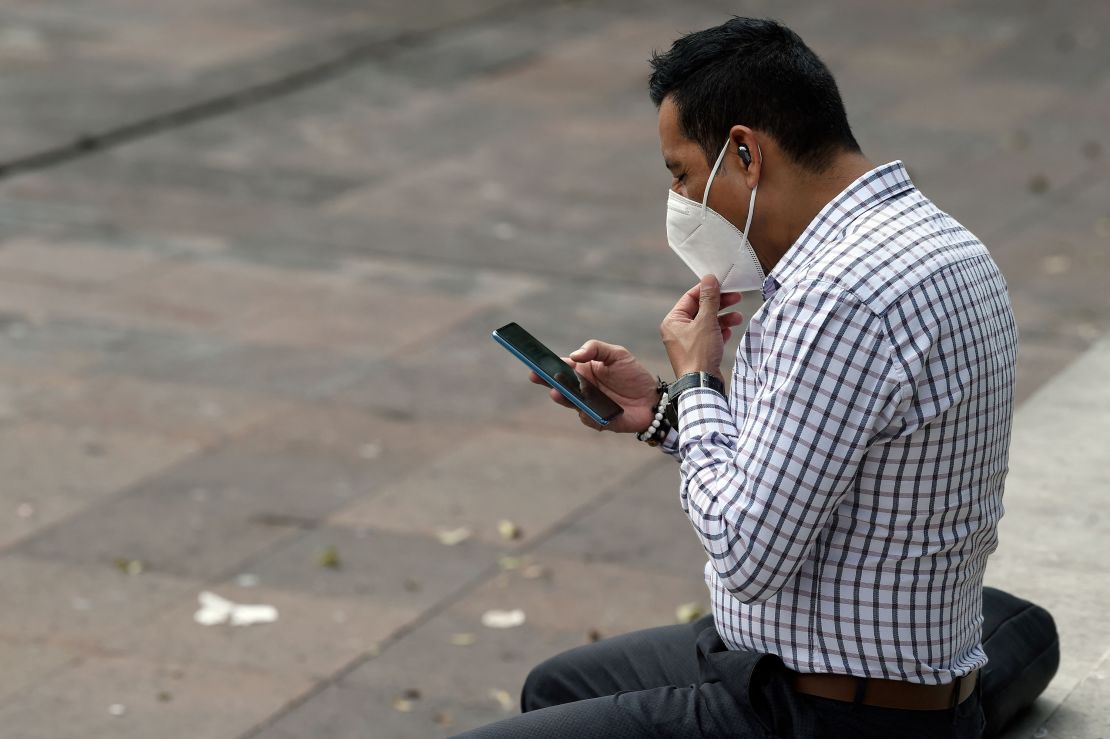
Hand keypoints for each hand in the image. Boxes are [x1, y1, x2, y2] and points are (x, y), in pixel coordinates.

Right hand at [528, 340, 657, 432]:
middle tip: (536, 376)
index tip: (534, 361)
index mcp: (583, 370)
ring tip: (557, 391)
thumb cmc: (633, 375)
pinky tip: (587, 408)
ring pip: (569, 402)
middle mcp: (582, 388)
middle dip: (546, 381)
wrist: (653, 400)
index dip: (546, 364)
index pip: (560, 366)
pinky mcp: (597, 420)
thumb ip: (595, 349)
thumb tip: (573, 356)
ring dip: (562, 397)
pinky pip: (586, 417)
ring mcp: (587, 405)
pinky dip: (586, 413)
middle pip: (559, 385)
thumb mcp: (617, 354)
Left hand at [660, 274, 743, 378]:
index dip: (707, 289)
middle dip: (719, 304)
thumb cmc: (699, 354)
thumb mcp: (706, 322)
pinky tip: (730, 331)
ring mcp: (687, 342)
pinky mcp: (698, 352)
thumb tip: (709, 279)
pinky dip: (720, 332)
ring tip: (738, 317)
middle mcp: (677, 331)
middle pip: (700, 309)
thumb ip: (709, 299)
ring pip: (707, 323)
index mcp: (673, 321)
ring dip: (723, 318)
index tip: (722, 283)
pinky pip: (709, 337)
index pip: (690, 297)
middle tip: (736, 297)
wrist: (701, 385)